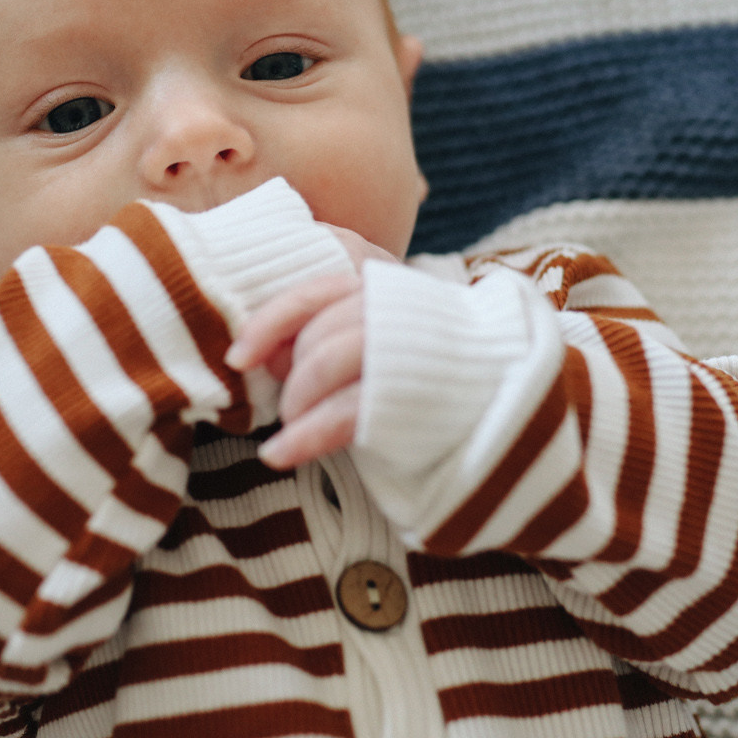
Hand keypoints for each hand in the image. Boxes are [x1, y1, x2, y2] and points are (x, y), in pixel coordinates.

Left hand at [224, 225, 399, 468]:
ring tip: (289, 428)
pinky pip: (343, 413)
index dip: (268, 324)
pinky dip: (304, 437)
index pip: (313, 293)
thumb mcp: (378, 324)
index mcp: (381, 282)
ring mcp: (401, 349)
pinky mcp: (407, 395)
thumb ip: (328, 326)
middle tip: (284, 404)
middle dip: (290, 375)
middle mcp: (392, 307)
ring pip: (324, 365)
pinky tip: (279, 454)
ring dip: (295, 403)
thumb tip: (265, 355)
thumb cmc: (421, 356)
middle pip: (316, 335)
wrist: (499, 381)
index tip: (238, 357)